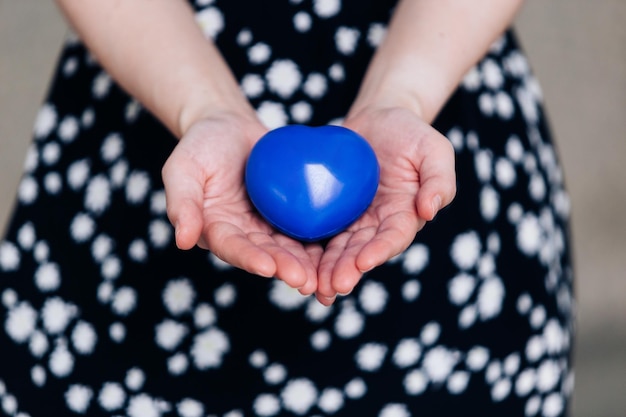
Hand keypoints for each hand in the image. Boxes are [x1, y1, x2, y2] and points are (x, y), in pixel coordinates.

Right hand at [162, 112, 322, 294]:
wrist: (229, 126)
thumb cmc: (201, 145)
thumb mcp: (183, 168)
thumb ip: (182, 203)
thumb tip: (183, 241)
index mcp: (216, 229)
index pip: (232, 247)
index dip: (249, 258)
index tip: (267, 267)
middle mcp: (243, 234)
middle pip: (265, 254)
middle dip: (284, 268)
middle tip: (304, 280)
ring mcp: (267, 226)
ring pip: (289, 248)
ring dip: (305, 264)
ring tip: (323, 277)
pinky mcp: (288, 214)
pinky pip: (305, 228)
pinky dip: (320, 242)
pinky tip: (339, 251)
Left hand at [315, 106, 455, 303]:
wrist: (379, 119)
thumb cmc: (410, 132)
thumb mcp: (434, 149)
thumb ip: (439, 180)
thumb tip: (429, 211)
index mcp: (404, 214)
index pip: (394, 237)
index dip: (380, 251)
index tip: (364, 262)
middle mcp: (378, 224)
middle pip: (363, 251)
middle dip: (348, 270)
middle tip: (333, 286)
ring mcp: (354, 220)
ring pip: (339, 250)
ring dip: (328, 269)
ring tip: (315, 288)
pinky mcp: (332, 211)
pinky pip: (319, 232)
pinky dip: (310, 251)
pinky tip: (296, 265)